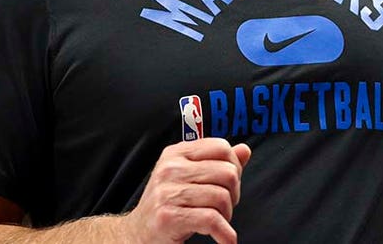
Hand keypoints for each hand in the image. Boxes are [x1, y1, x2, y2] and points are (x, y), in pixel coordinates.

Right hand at [120, 138, 251, 243]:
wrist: (137, 234)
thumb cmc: (168, 205)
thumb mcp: (189, 178)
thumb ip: (216, 163)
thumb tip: (245, 150)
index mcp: (176, 153)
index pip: (221, 147)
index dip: (234, 167)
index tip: (229, 186)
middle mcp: (170, 168)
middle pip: (227, 173)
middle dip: (234, 195)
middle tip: (223, 208)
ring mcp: (166, 192)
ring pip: (222, 197)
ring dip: (227, 216)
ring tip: (218, 223)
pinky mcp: (168, 216)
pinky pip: (211, 220)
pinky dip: (225, 234)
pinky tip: (225, 240)